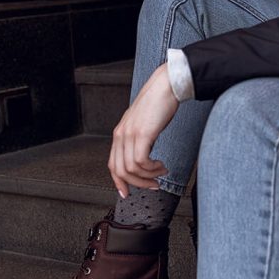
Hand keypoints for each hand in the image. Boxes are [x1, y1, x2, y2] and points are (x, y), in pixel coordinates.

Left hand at [108, 63, 178, 197]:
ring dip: (149, 176)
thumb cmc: (159, 102)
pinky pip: (141, 162)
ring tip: (162, 172)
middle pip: (120, 171)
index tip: (127, 193)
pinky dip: (152, 169)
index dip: (119, 182)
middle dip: (138, 184)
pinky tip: (162, 165)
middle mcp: (121, 134)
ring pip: (132, 169)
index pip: (113, 165)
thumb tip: (144, 156)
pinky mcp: (142, 134)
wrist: (166, 85)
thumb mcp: (144, 123)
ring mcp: (130, 134)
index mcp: (120, 133)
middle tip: (154, 185)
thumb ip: (139, 137)